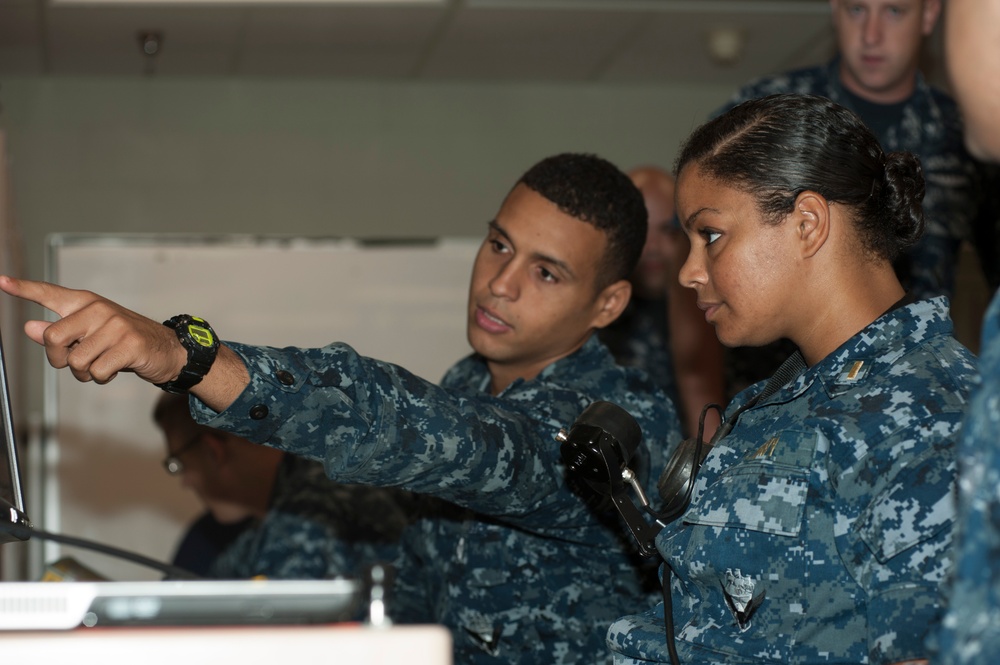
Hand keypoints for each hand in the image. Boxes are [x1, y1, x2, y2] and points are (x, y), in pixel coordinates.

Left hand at [0, 275, 186, 385]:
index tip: (1, 281)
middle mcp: (98, 310)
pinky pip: (97, 371)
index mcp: (85, 303)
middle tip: (75, 361)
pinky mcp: (129, 344)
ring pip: (75, 361)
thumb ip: (60, 332)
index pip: (49, 294)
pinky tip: (115, 369)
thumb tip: (31, 328)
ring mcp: (115, 326)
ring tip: (100, 366)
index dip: (23, 289)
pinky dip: (102, 377)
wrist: (167, 349)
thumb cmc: (124, 341)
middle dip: (59, 359)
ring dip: (84, 373)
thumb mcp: (90, 334)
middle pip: (52, 338)